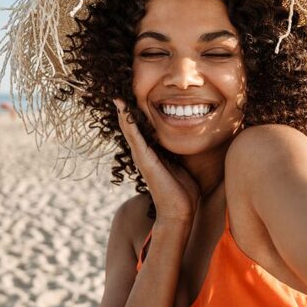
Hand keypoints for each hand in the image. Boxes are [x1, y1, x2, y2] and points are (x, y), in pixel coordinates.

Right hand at [114, 99, 200, 224]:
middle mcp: (145, 155)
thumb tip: (188, 145)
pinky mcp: (145, 161)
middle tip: (119, 93)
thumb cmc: (183, 192)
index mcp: (154, 154)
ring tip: (117, 97)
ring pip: (130, 130)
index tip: (135, 98)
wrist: (180, 212)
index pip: (144, 130)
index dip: (139, 115)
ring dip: (123, 114)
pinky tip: (123, 109)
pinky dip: (128, 122)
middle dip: (127, 112)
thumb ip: (179, 155)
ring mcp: (143, 157)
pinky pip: (135, 137)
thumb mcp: (182, 166)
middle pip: (133, 128)